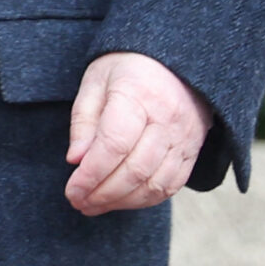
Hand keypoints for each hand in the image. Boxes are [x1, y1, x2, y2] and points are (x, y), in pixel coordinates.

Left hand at [64, 51, 211, 216]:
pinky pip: (171, 186)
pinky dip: (144, 199)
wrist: (173, 61)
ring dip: (121, 202)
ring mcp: (184, 136)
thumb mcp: (96, 83)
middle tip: (78, 201)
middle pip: (134, 169)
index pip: (114, 144)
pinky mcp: (193, 150)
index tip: (71, 190)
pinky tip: (122, 199)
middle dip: (102, 194)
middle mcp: (167, 117)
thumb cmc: (128, 69)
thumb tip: (76, 160)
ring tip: (95, 204)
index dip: (90, 174)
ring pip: (154, 184)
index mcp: (139, 93)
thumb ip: (83, 121)